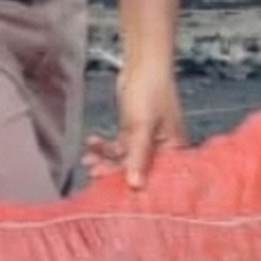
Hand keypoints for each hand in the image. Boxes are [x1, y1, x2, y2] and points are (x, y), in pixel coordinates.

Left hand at [86, 57, 185, 189]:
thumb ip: (138, 156)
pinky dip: (105, 147)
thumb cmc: (150, 92)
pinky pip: (118, 148)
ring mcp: (145, 141)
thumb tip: (136, 187)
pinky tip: (92, 142)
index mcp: (173, 150)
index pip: (158, 178)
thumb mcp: (143, 126)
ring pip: (124, 160)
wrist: (142, 63)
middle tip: (94, 174)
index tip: (118, 196)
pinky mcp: (132, 133)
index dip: (139, 189)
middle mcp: (161, 150)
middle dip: (115, 173)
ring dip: (106, 160)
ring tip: (87, 160)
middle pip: (138, 171)